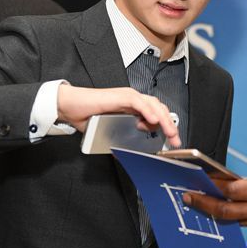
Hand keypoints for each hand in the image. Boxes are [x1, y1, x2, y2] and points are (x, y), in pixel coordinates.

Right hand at [56, 85, 180, 146]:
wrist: (71, 107)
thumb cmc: (87, 117)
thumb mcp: (111, 131)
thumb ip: (123, 137)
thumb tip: (131, 151)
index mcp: (134, 107)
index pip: (157, 114)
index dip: (167, 126)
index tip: (173, 141)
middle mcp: (134, 100)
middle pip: (159, 109)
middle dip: (170, 125)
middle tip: (175, 140)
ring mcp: (128, 97)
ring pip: (153, 105)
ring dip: (163, 119)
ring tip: (169, 132)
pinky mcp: (121, 96)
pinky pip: (139, 103)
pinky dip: (148, 111)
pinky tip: (153, 121)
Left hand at [184, 122, 246, 237]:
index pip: (236, 190)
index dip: (216, 185)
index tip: (200, 179)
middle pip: (228, 211)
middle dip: (205, 203)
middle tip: (187, 196)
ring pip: (234, 220)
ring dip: (215, 212)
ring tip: (197, 201)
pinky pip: (245, 225)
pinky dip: (231, 218)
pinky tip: (219, 209)